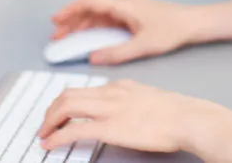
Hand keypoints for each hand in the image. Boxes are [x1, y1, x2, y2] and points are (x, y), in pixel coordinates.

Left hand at [38, 80, 231, 161]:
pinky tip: (49, 144)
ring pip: (66, 106)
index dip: (65, 101)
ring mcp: (108, 108)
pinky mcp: (109, 127)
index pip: (84, 88)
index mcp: (120, 85)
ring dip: (48, 120)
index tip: (60, 112)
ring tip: (43, 134)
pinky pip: (73, 130)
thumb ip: (132, 99)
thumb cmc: (176, 113)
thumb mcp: (150, 98)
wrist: (188, 117)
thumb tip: (125, 111)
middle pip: (68, 94)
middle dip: (51, 110)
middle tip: (45, 124)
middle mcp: (110, 92)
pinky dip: (56, 136)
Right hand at [50, 0, 202, 64]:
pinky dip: (93, 28)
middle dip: (71, 20)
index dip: (70, 10)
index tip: (56, 20)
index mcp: (123, 5)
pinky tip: (87, 39)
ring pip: (97, 14)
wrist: (192, 23)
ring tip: (66, 39)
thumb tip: (93, 58)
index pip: (90, 2)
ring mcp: (126, 9)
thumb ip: (117, 53)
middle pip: (90, 8)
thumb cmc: (172, 29)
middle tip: (56, 36)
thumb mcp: (143, 45)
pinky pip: (106, 20)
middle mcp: (122, 3)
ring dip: (81, 25)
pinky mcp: (131, 16)